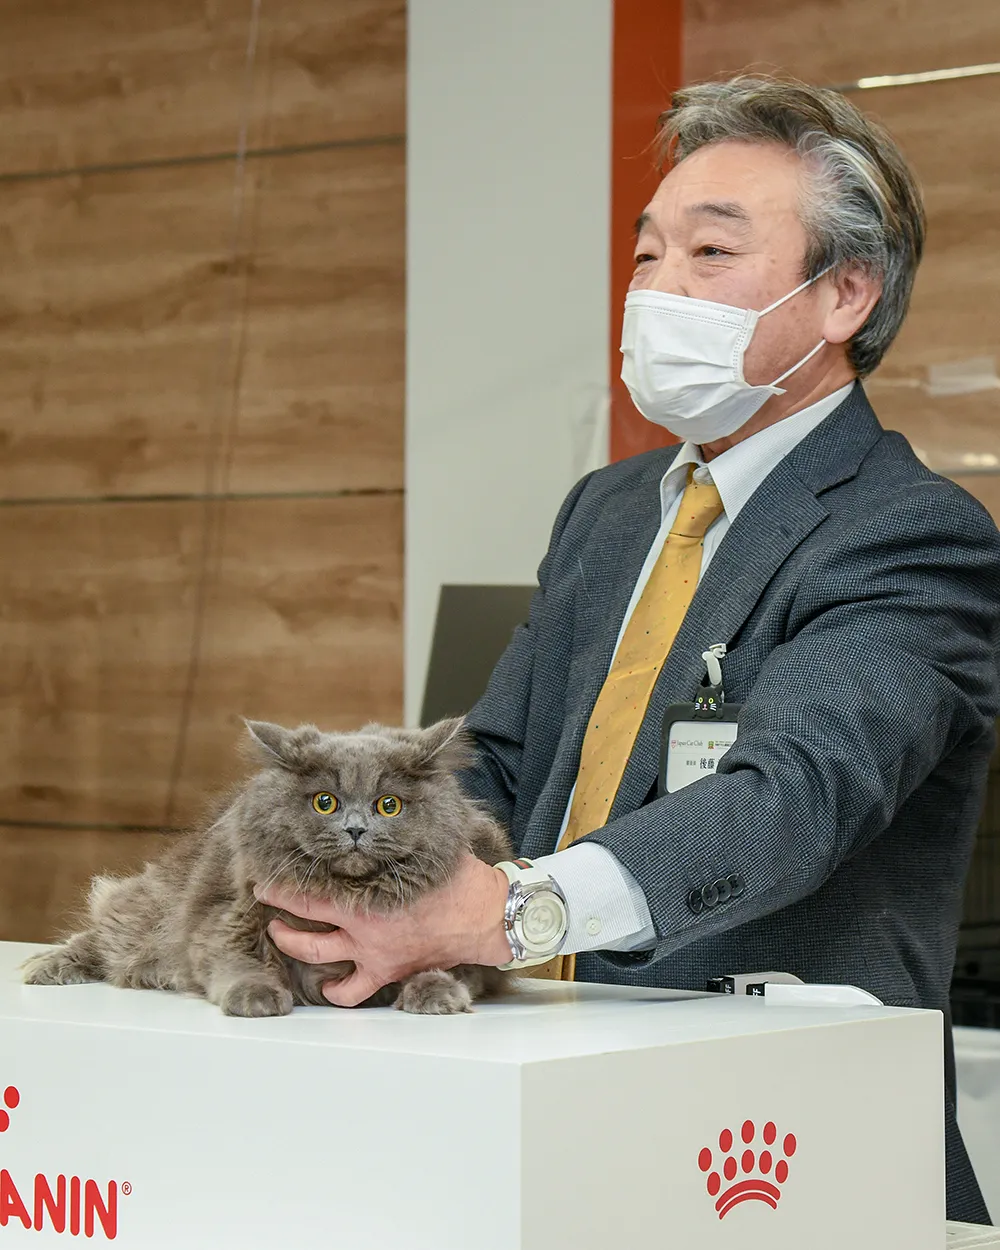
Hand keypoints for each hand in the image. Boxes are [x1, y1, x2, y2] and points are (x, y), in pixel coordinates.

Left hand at [255, 854, 510, 1006]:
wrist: (483, 916)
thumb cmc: (456, 878)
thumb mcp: (423, 845)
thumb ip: (396, 835)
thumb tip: (387, 803)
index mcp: (366, 896)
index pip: (310, 892)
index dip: (282, 886)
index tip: (266, 877)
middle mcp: (361, 928)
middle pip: (304, 924)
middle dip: (278, 911)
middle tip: (265, 897)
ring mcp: (371, 952)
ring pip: (317, 956)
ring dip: (293, 945)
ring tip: (280, 935)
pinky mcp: (387, 971)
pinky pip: (353, 992)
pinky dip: (337, 993)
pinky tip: (328, 988)